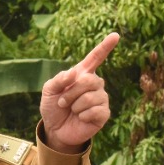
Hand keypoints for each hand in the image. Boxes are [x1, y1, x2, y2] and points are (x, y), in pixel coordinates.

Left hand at [39, 32, 118, 152]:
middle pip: (88, 80)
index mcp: (82, 75)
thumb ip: (58, 80)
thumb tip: (73, 73)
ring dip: (74, 105)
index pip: (95, 58)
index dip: (104, 47)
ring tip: (71, 110)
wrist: (55, 129)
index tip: (115, 35)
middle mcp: (95, 84)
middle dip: (70, 93)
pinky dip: (82, 115)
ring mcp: (101, 98)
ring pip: (90, 97)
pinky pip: (95, 110)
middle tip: (62, 102)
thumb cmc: (53, 108)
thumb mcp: (48, 92)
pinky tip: (81, 118)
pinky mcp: (104, 113)